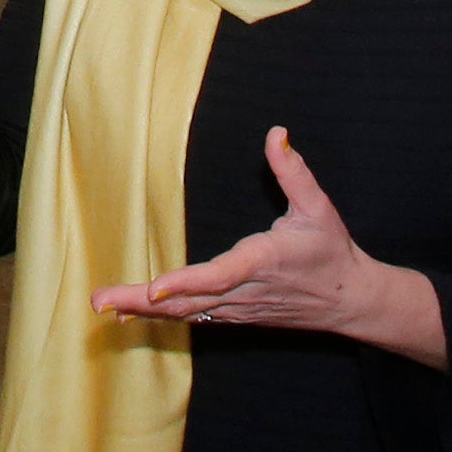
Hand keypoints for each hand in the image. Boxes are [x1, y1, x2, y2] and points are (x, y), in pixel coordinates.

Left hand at [92, 129, 445, 366]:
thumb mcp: (318, 207)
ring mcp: (237, 310)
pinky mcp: (235, 317)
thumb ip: (294, 172)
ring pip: (186, 313)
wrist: (350, 301)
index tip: (154, 288)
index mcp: (261, 263)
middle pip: (187, 301)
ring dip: (143, 310)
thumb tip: (276, 133)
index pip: (217, 277)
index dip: (185, 283)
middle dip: (142, 301)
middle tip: (100, 301)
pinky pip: (193, 318)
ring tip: (104, 306)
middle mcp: (244, 291)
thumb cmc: (332, 251)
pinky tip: (130, 314)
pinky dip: (161, 316)